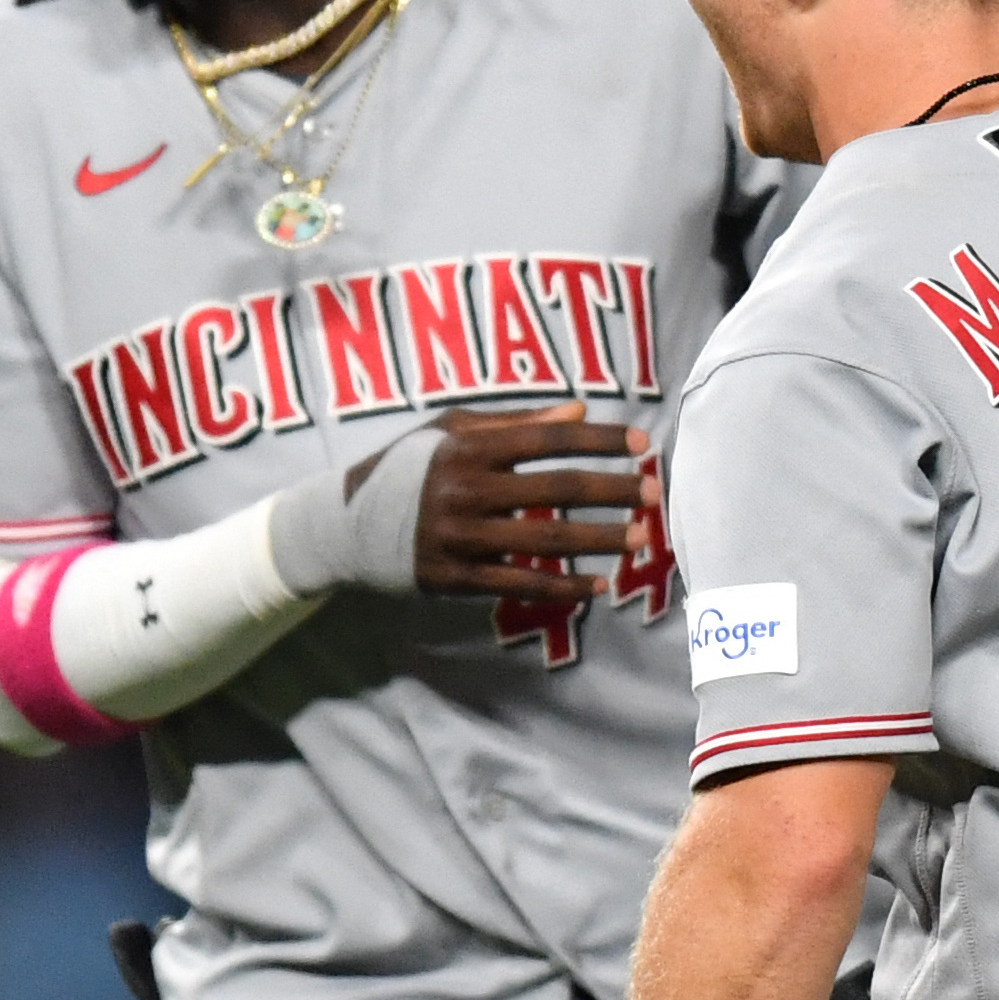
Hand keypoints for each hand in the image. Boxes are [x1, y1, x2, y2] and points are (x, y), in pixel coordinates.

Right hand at [408, 404, 656, 602]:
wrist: (344, 525)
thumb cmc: (407, 467)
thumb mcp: (450, 430)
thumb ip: (515, 423)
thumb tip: (577, 411)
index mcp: (468, 448)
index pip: (548, 439)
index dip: (598, 439)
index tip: (642, 442)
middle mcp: (465, 491)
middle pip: (556, 489)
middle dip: (612, 490)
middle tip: (654, 492)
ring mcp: (460, 538)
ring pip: (545, 541)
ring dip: (599, 540)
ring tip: (640, 537)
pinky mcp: (455, 578)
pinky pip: (519, 584)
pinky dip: (562, 587)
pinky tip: (598, 586)